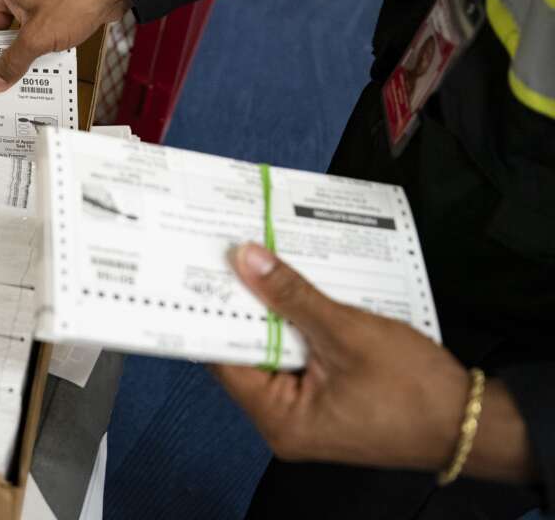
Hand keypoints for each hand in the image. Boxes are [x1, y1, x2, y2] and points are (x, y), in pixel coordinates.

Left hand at [213, 244, 472, 472]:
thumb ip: (291, 295)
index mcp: (279, 419)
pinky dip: (298, 324)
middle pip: (245, 353)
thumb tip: (245, 259)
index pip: (223, 359)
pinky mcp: (324, 399)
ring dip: (273, 311)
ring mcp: (304, 412)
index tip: (204, 269)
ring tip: (259, 261)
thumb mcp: (347, 332)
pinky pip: (298, 356)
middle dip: (244, 305)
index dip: (214, 312)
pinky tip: (295, 288)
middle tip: (232, 255)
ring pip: (273, 350)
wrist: (473, 421)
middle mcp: (283, 422)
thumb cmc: (414, 388)